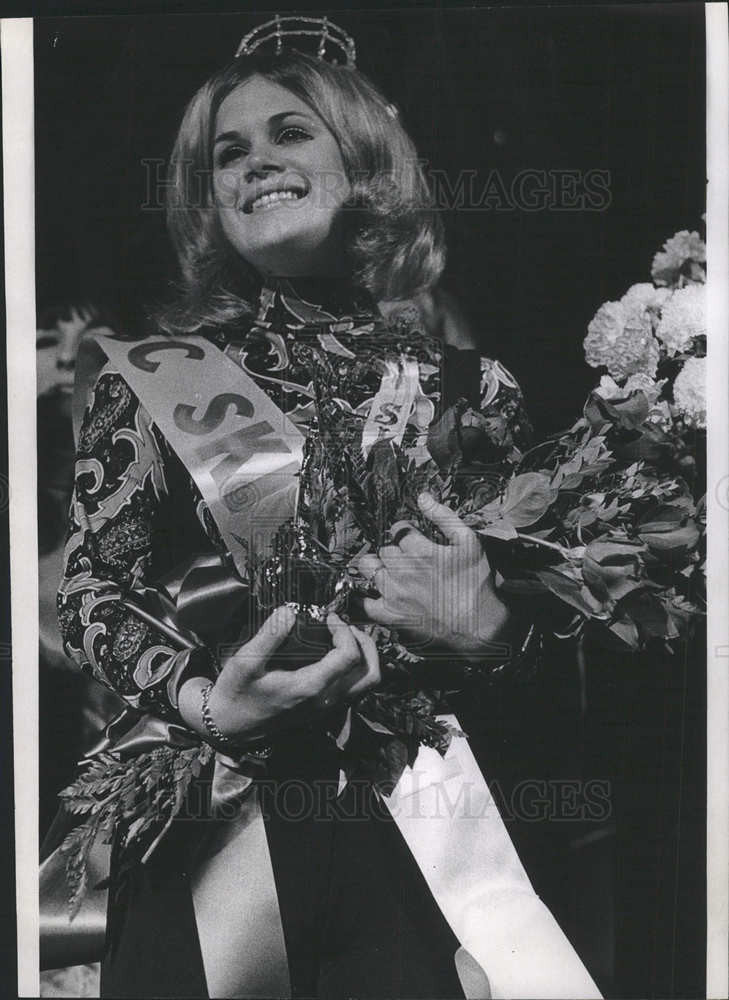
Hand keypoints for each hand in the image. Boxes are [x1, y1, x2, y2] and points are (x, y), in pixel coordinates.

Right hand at [179, 606, 378, 742]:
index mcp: (310, 687)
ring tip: (344, 636)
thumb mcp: (245, 662)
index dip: (344, 630)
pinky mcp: (324, 708)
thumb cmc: (237, 693)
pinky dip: (357, 666)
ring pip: (368, 683)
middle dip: (365, 642)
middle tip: (343, 626)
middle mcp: (326, 700)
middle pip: (371, 673)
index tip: (327, 616)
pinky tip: (335, 651)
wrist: (230, 726)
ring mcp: (328, 707)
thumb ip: (270, 636)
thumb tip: (290, 611)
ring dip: (365, 655)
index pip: (350, 656)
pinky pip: (356, 688)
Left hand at [355, 492, 511, 658]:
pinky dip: (364, 596)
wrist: (479, 623)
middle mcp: (403, 570)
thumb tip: (423, 497)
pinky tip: (371, 592)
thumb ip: (444, 517)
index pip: (398, 530)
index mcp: (421, 550)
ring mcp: (394, 593)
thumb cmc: (476, 582)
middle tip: (406, 559)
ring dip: (378, 568)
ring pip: (369, 569)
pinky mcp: (391, 615)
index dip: (404, 532)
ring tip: (390, 573)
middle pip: (384, 549)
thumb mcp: (469, 542)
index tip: (411, 539)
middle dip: (393, 550)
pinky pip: (364, 602)